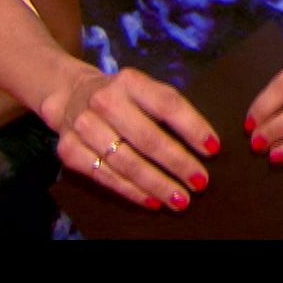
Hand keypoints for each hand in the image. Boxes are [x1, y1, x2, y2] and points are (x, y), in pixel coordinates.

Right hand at [43, 67, 218, 212]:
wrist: (71, 95)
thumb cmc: (124, 97)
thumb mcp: (144, 89)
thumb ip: (169, 108)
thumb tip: (206, 143)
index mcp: (130, 81)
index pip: (168, 105)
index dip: (193, 127)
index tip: (213, 149)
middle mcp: (105, 101)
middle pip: (147, 138)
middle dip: (178, 163)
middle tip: (200, 182)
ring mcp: (84, 126)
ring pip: (126, 162)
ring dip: (157, 184)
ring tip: (180, 199)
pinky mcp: (70, 150)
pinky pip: (105, 177)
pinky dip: (131, 191)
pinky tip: (152, 201)